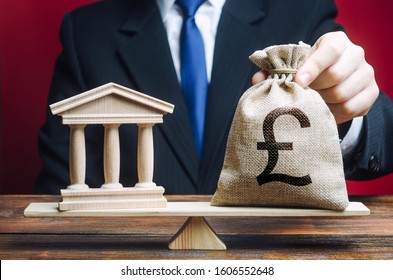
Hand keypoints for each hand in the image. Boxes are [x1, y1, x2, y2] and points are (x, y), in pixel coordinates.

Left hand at [252, 32, 378, 123]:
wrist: (330, 84)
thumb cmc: (307, 73)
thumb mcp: (293, 68)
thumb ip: (274, 72)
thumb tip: (257, 78)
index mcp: (336, 42)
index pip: (329, 51)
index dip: (313, 67)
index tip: (298, 82)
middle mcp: (355, 54)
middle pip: (336, 75)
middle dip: (316, 89)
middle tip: (304, 95)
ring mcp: (366, 74)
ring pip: (343, 94)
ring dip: (323, 103)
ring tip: (312, 103)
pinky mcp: (370, 93)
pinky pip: (351, 109)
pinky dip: (334, 114)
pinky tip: (324, 111)